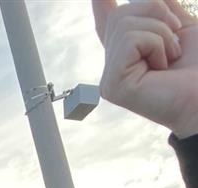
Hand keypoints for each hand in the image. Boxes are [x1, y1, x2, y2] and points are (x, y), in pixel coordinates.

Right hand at [93, 0, 197, 137]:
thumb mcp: (179, 25)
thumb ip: (160, 7)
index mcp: (129, 53)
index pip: (107, 25)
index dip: (100, 6)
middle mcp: (114, 67)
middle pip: (121, 14)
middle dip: (156, 12)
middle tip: (176, 35)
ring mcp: (111, 78)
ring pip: (125, 24)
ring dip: (160, 32)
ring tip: (172, 56)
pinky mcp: (113, 85)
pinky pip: (130, 40)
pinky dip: (155, 43)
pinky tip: (162, 66)